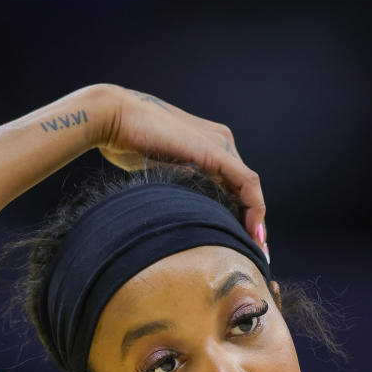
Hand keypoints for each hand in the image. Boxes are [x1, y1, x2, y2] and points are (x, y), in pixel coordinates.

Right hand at [94, 85, 266, 248]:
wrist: (115, 118)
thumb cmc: (127, 144)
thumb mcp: (162, 172)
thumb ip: (179, 187)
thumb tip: (180, 217)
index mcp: (209, 146)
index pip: (234, 186)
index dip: (241, 216)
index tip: (240, 243)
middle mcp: (220, 143)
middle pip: (244, 189)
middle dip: (250, 223)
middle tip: (254, 253)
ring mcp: (220, 145)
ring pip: (249, 188)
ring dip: (256, 220)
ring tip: (256, 249)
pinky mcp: (216, 152)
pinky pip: (247, 183)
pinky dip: (254, 208)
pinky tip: (252, 232)